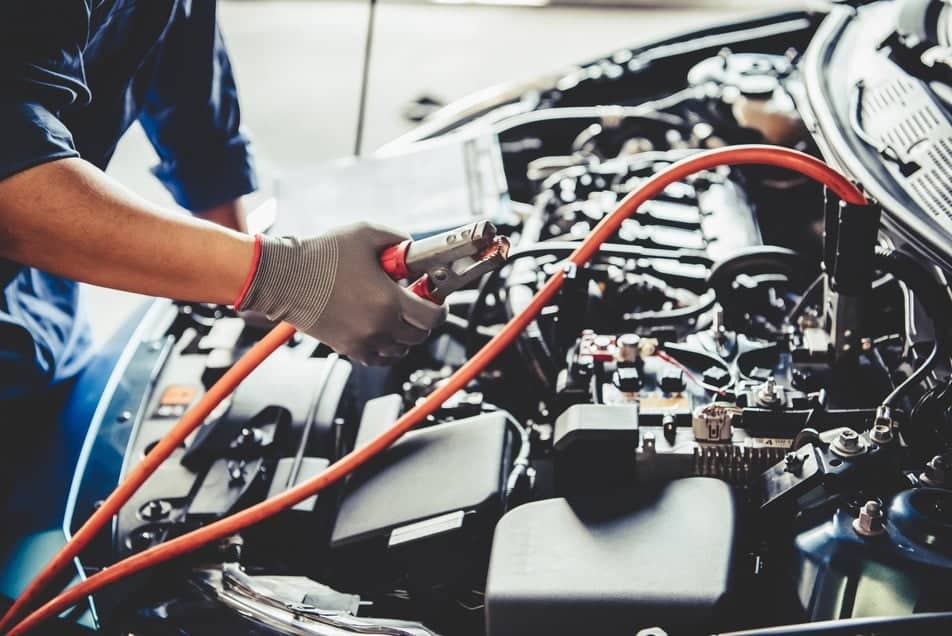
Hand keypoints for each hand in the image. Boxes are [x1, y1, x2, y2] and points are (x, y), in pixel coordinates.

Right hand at [236, 223, 446, 364]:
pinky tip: (383, 330)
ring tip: (396, 314)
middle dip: (423, 318)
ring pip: (401, 350)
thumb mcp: (366, 233)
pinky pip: (379, 359)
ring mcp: (363, 341)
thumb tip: (413, 249)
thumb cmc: (320, 255)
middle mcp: (379, 326)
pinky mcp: (347, 349)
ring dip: (405, 334)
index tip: (435, 298)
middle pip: (420, 335)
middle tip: (415, 301)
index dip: (440, 307)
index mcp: (388, 300)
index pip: (433, 317)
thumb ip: (398, 239)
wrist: (284, 277)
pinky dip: (387, 349)